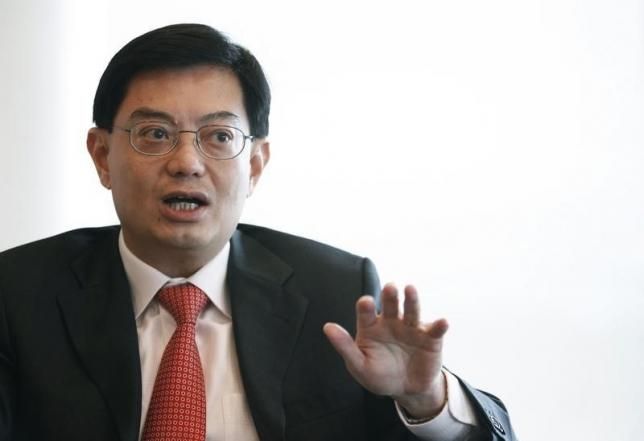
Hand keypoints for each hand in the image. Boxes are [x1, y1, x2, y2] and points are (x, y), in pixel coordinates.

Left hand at [323, 283, 448, 418]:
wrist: (406, 389)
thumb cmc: (379, 375)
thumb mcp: (359, 365)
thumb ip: (344, 346)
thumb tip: (327, 327)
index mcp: (371, 327)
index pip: (366, 313)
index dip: (366, 308)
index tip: (365, 302)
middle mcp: (391, 322)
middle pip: (390, 306)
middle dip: (390, 296)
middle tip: (389, 287)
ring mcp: (411, 328)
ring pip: (412, 311)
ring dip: (412, 300)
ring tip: (410, 289)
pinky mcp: (430, 337)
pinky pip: (435, 330)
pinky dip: (439, 325)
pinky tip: (442, 322)